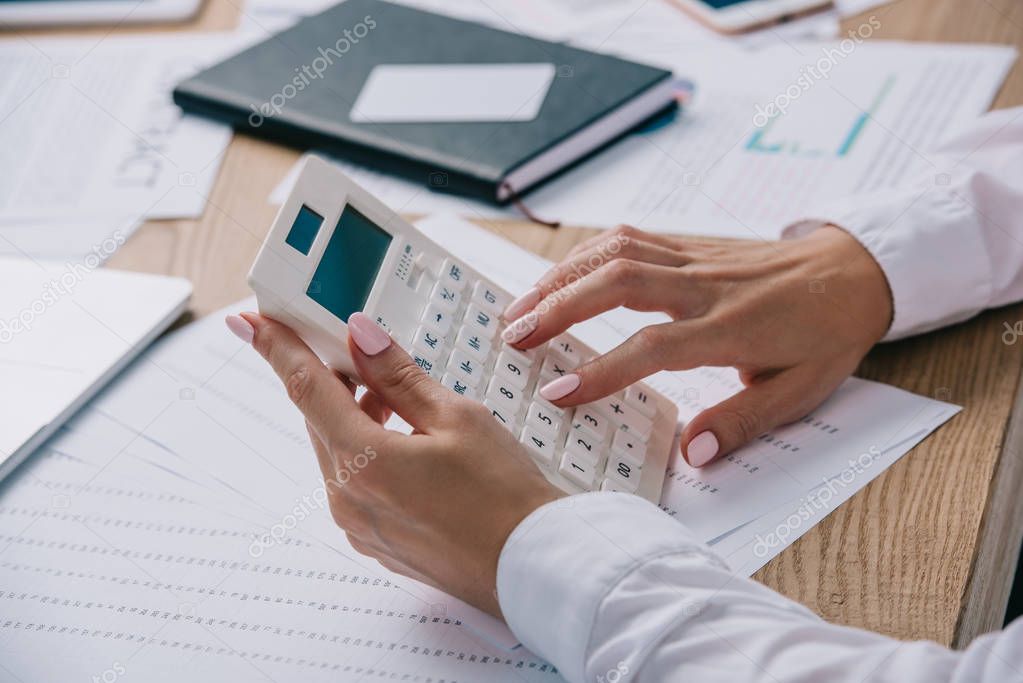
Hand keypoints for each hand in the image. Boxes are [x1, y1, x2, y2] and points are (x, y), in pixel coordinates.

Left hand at [226, 311, 562, 617]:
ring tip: (396, 395)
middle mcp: (349, 499)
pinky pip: (355, 484)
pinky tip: (404, 440)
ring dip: (354, 416)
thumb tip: (362, 337)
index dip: (277, 349)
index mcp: (364, 462)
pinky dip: (367, 453)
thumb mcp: (457, 417)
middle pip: (321, 420)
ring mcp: (359, 526)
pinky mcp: (376, 542)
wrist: (531, 566)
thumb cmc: (504, 495)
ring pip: (339, 452)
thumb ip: (399, 376)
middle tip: (349, 347)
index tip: (250, 322)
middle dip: (331, 380)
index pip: (307, 389)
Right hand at [500, 224, 892, 466]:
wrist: (852, 272)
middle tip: (514, 339)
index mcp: (732, 328)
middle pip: (619, 283)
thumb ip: (742, 422)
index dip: (603, 370)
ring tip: (520, 309)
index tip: (559, 394)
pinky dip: (585, 254)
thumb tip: (691, 455)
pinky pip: (628, 237)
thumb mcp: (801, 393)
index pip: (654, 346)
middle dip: (559, 308)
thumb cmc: (825, 336)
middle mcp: (705, 286)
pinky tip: (559, 276)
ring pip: (616, 252)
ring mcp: (694, 257)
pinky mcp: (688, 243)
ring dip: (561, 277)